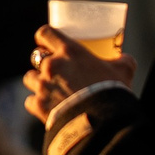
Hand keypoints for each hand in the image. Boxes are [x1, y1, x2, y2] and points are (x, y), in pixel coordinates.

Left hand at [20, 27, 134, 125]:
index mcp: (69, 51)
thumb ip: (123, 61)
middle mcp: (51, 65)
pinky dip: (37, 102)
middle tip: (55, 68)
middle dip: (43, 61)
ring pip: (29, 78)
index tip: (48, 41)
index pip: (46, 33)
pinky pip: (30, 100)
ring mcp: (42, 86)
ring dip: (37, 81)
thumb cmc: (110, 90)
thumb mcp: (124, 70)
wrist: (99, 120)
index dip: (45, 36)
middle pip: (36, 56)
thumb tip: (125, 59)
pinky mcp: (38, 105)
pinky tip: (47, 106)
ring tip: (49, 87)